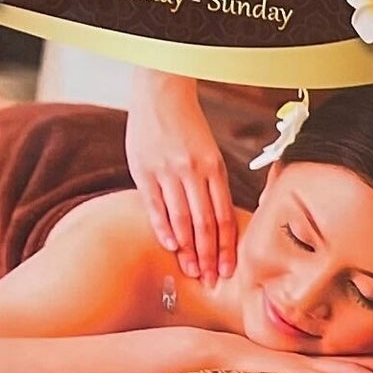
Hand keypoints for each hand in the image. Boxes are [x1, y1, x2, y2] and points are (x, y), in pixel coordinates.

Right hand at [125, 74, 232, 285]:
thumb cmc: (186, 126)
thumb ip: (212, 183)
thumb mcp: (208, 152)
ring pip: (181, 219)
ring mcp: (167, 171)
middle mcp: (192, 171)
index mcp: (214, 168)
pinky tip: (169, 247)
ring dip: (187, 249)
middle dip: (209, 256)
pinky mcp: (144, 170)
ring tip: (192, 271)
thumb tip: (218, 221)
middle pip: (205, 223)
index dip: (227, 246)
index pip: (224, 216)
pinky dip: (163, 229)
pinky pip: (155, 206)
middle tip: (211, 281)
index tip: (228, 270)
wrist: (160, 92)